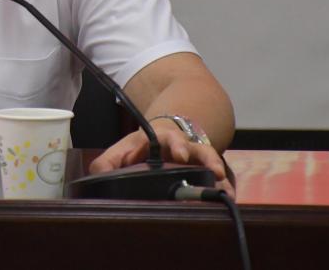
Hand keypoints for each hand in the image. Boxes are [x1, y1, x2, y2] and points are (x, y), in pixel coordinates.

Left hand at [88, 120, 235, 197]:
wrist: (164, 134)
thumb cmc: (142, 147)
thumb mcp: (123, 150)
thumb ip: (107, 163)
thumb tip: (98, 176)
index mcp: (161, 139)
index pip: (169, 138)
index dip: (176, 145)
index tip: (180, 155)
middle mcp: (182, 146)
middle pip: (196, 148)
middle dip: (204, 158)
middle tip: (213, 170)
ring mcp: (196, 157)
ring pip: (211, 160)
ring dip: (218, 171)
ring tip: (226, 187)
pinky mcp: (205, 168)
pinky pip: (219, 174)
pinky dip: (225, 184)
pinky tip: (230, 194)